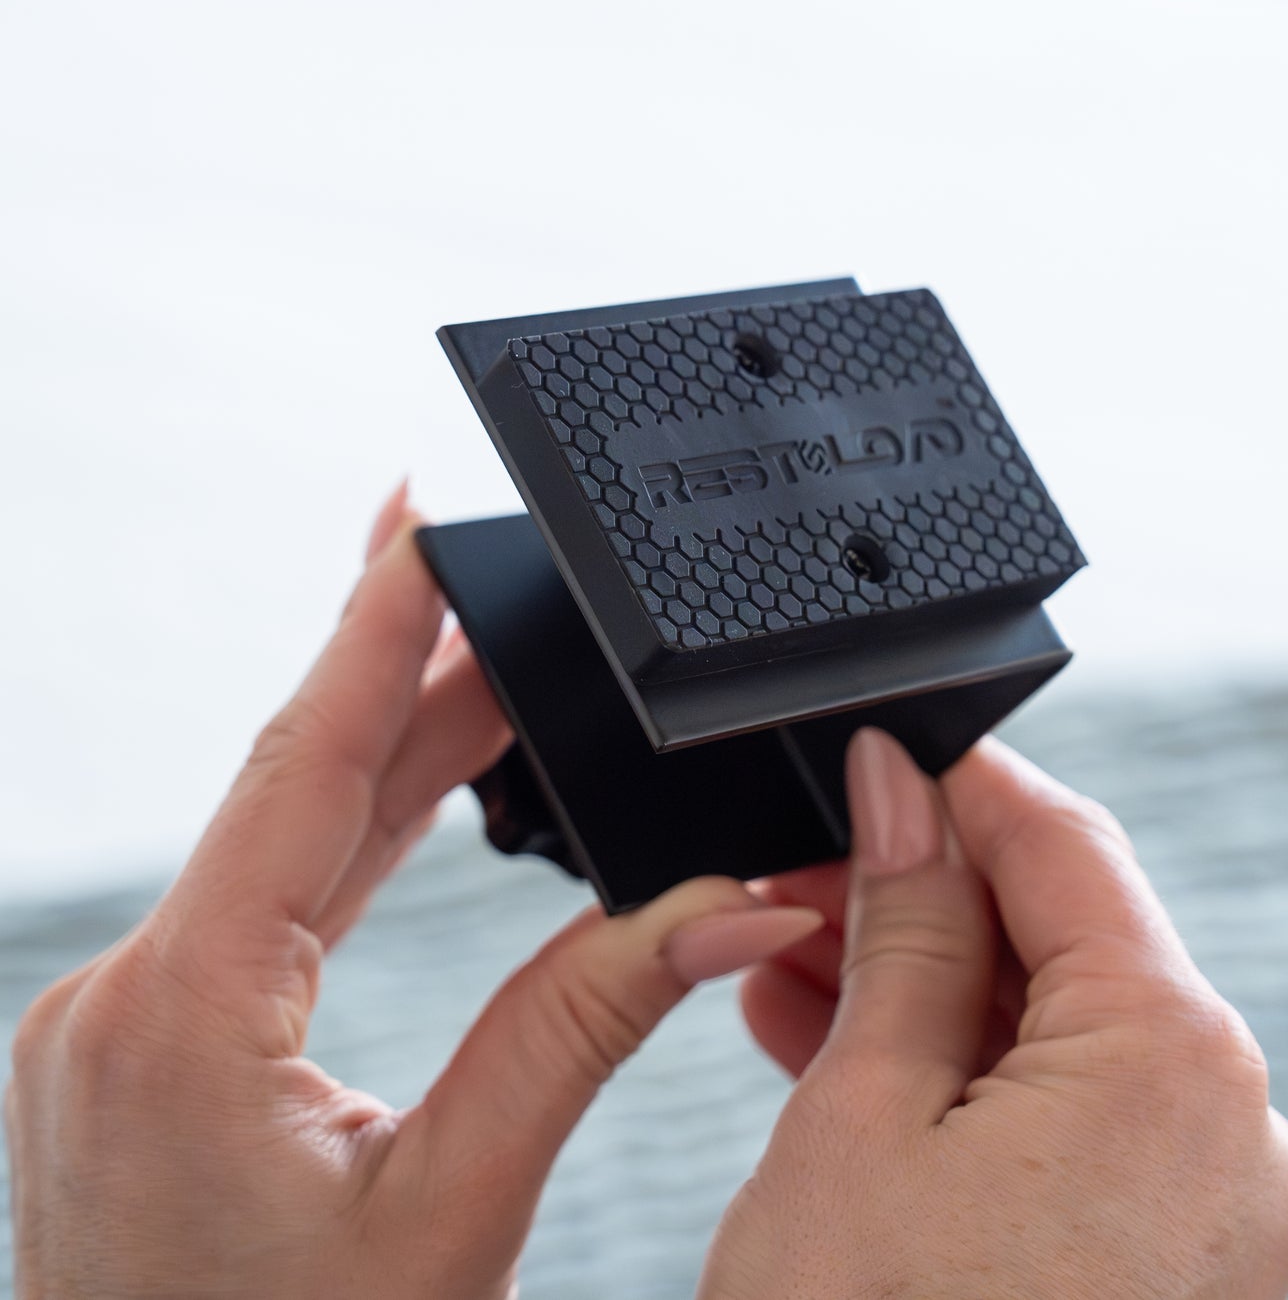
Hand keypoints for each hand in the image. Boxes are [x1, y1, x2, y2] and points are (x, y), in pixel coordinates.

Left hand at [4, 488, 820, 1299]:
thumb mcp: (460, 1203)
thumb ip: (589, 1024)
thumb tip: (730, 911)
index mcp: (184, 1017)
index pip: (300, 766)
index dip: (369, 629)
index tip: (412, 517)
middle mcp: (126, 997)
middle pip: (303, 787)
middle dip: (413, 678)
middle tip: (504, 579)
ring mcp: (124, 1022)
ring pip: (286, 842)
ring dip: (389, 752)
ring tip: (491, 665)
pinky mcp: (148, 1047)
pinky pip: (264, 901)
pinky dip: (348, 834)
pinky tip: (408, 785)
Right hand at [714, 729, 1287, 1298]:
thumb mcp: (862, 1108)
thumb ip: (903, 923)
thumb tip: (899, 789)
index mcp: (1182, 1067)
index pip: (1067, 846)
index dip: (958, 782)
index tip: (874, 749)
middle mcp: (1235, 1133)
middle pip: (1064, 938)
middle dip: (922, 892)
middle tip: (802, 867)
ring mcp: (1210, 1207)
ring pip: (1052, 1026)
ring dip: (923, 979)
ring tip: (792, 952)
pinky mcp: (1166, 1257)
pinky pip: (1060, 1111)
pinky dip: (958, 1068)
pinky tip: (842, 1036)